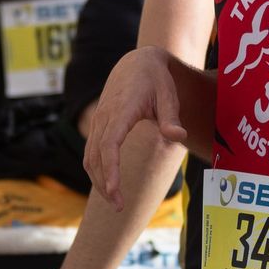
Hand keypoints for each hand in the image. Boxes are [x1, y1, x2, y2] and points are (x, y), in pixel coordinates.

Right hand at [83, 47, 185, 210]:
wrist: (137, 62)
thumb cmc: (156, 80)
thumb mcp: (168, 95)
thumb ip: (171, 117)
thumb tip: (178, 137)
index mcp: (122, 110)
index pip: (110, 144)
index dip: (111, 169)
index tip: (114, 191)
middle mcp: (105, 116)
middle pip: (97, 156)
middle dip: (105, 184)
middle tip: (120, 207)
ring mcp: (98, 120)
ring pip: (90, 156)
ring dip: (99, 180)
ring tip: (115, 201)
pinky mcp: (98, 124)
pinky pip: (91, 151)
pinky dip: (96, 170)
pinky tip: (108, 184)